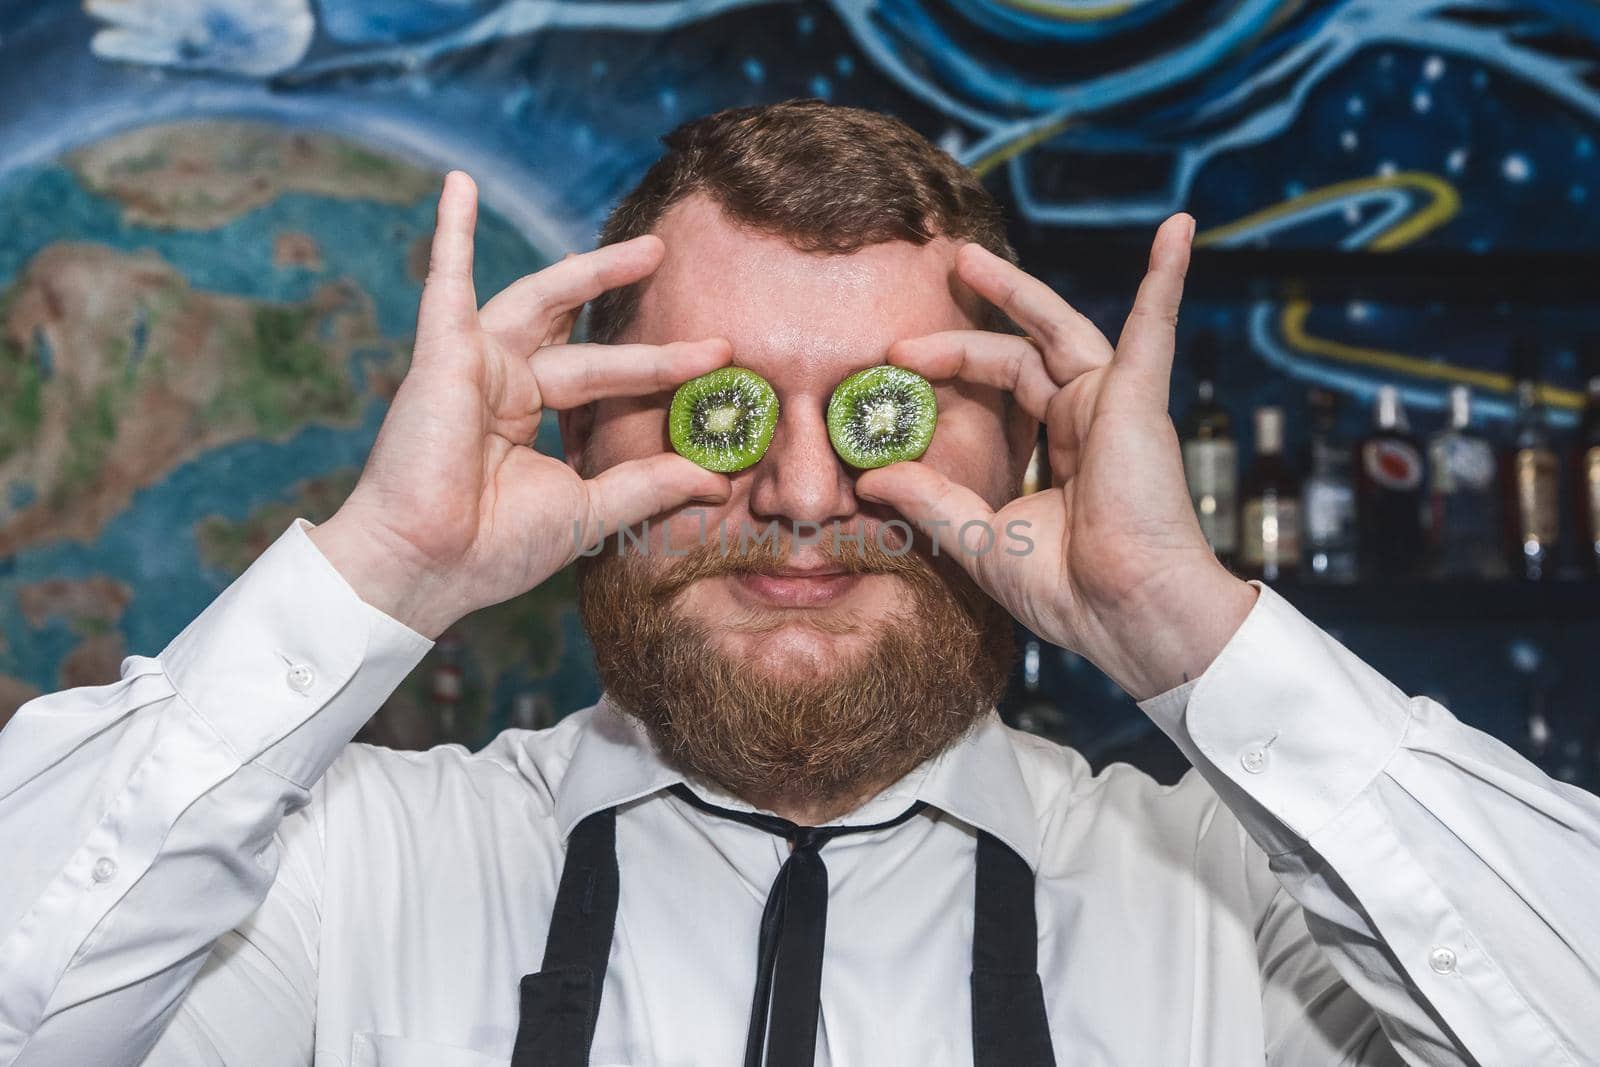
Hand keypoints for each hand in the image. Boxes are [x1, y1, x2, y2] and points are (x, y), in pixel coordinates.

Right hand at [309, 171, 732, 637]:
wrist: (428, 569)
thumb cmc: (493, 549)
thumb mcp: (590, 510)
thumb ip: (649, 485)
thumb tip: (715, 481)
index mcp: (525, 416)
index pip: (601, 378)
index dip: (656, 368)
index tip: (717, 361)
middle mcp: (500, 384)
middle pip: (575, 330)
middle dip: (625, 300)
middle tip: (674, 263)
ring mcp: (470, 366)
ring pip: (540, 303)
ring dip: (590, 271)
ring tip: (649, 251)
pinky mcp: (441, 357)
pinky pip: (445, 284)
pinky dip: (450, 234)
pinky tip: (459, 186)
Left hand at [856, 214, 1256, 699]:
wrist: (1127, 615)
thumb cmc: (1070, 590)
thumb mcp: (980, 538)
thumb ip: (929, 499)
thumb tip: (869, 477)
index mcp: (1062, 448)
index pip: (1005, 384)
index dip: (952, 365)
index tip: (895, 363)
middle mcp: (1089, 419)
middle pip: (1023, 348)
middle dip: (977, 312)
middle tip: (935, 276)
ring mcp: (1115, 406)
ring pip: (1061, 327)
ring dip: (1018, 288)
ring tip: (968, 255)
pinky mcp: (1139, 401)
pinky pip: (1155, 326)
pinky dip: (1166, 277)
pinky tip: (1177, 230)